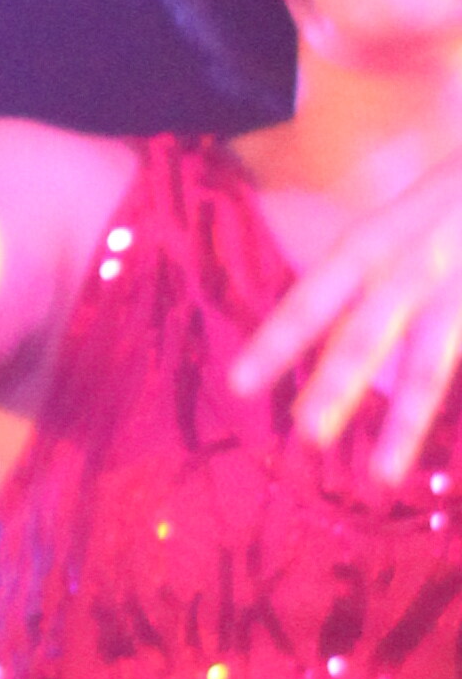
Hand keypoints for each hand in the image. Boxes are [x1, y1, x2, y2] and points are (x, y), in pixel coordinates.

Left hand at [227, 151, 461, 487]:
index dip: (276, 342)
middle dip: (335, 390)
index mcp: (373, 245)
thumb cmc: (446, 201)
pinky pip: (459, 360)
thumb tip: (325, 353)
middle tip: (304, 438)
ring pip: (428, 368)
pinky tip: (444, 470)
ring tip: (379, 477)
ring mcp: (459, 291)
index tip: (238, 386)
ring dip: (402, 426)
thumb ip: (364, 284)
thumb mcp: (394, 226)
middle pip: (366, 338)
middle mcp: (411, 269)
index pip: (311, 299)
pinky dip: (446, 414)